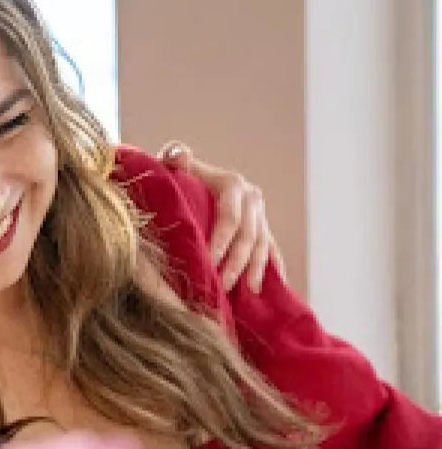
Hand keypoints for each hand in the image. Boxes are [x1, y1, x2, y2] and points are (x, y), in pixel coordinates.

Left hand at [159, 142, 285, 292]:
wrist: (192, 179)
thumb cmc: (179, 176)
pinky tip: (274, 285)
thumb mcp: (174, 163)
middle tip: (224, 285)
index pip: (230, 217)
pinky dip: (273, 267)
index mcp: (232, 183)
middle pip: (248, 235)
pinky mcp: (264, 228)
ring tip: (248, 291)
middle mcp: (251, 197)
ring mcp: (260, 214)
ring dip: (256, 269)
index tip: (210, 263)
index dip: (221, 241)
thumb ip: (174, 157)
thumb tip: (179, 157)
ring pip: (262, 245)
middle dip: (237, 262)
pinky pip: (272, 249)